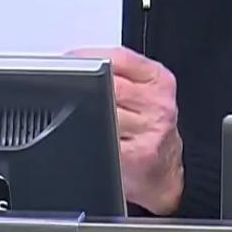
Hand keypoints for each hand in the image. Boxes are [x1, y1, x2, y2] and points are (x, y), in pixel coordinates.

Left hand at [68, 46, 183, 214]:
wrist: (164, 173)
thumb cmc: (148, 130)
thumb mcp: (144, 92)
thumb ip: (117, 73)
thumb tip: (74, 62)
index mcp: (159, 81)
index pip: (118, 58)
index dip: (87, 58)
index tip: (70, 63)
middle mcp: (158, 104)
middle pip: (106, 85)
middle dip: (81, 88)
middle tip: (67, 93)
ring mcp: (148, 131)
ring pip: (100, 113)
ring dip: (81, 115)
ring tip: (82, 121)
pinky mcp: (136, 157)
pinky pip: (100, 140)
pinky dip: (86, 138)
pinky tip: (89, 140)